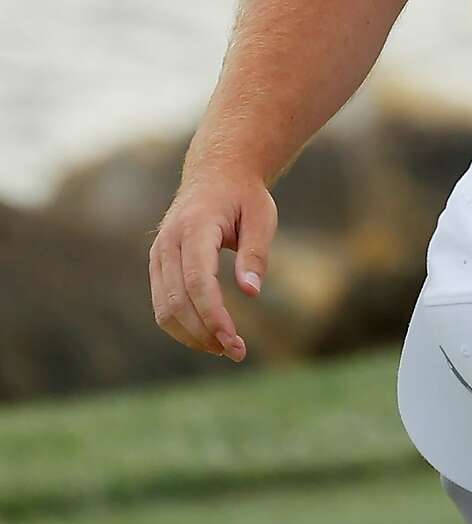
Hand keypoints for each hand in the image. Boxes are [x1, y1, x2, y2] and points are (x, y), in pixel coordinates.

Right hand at [149, 173, 277, 362]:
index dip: (213, 315)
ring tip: (225, 348)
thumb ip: (256, 253)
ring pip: (164, 308)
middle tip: (237, 352)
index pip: (198, 280)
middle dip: (205, 332)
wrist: (216, 172)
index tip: (234, 341)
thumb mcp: (262, 216)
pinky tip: (208, 334)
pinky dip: (181, 325)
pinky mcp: (157, 264)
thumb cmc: (244, 195)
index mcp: (196, 225)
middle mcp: (169, 241)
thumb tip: (251, 292)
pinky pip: (162, 303)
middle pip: (177, 300)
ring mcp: (158, 253)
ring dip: (192, 335)